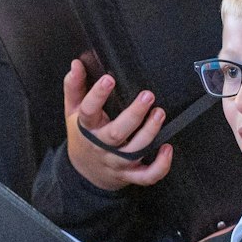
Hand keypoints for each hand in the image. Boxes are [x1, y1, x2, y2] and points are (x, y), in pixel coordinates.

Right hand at [63, 60, 172, 191]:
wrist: (84, 171)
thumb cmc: (82, 136)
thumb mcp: (73, 111)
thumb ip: (74, 87)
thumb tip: (76, 64)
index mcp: (87, 128)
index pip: (89, 111)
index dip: (97, 95)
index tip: (109, 79)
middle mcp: (102, 146)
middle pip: (117, 133)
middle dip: (134, 114)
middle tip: (148, 95)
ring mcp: (117, 162)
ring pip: (134, 151)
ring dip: (150, 133)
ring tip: (159, 113)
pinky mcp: (129, 174)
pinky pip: (146, 176)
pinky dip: (160, 166)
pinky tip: (167, 148)